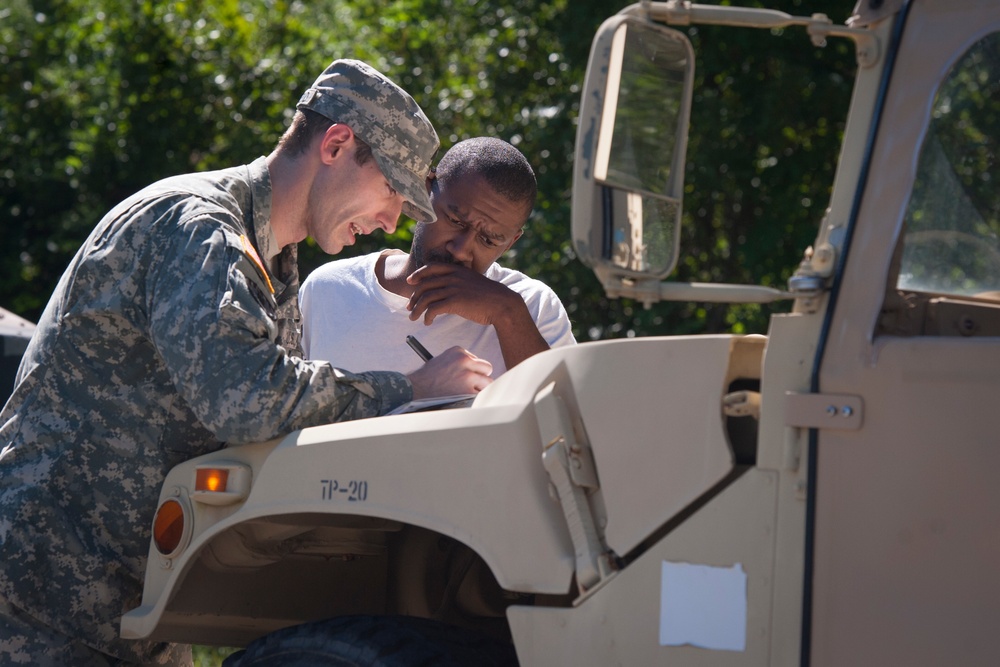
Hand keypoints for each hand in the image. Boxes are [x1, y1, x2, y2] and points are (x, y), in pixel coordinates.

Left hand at [406, 263, 520, 325]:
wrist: (502, 303)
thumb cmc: (488, 296)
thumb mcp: (472, 282)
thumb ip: (458, 282)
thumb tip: (446, 292)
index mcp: (457, 270)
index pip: (431, 267)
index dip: (418, 274)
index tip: (410, 282)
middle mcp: (453, 277)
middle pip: (425, 284)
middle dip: (414, 297)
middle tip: (409, 307)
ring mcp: (453, 289)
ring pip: (426, 298)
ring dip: (417, 309)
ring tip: (413, 318)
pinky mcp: (455, 302)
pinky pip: (433, 309)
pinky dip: (427, 316)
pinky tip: (428, 322)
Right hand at [406, 346, 492, 398]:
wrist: (416, 388)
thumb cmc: (427, 377)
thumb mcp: (443, 360)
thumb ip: (459, 362)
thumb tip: (476, 370)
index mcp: (458, 351)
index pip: (476, 359)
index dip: (472, 369)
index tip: (466, 375)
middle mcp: (464, 360)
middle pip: (486, 367)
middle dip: (481, 376)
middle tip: (474, 383)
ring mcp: (467, 375)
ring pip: (487, 381)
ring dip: (479, 388)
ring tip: (466, 391)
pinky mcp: (467, 389)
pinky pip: (480, 394)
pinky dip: (474, 397)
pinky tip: (464, 397)